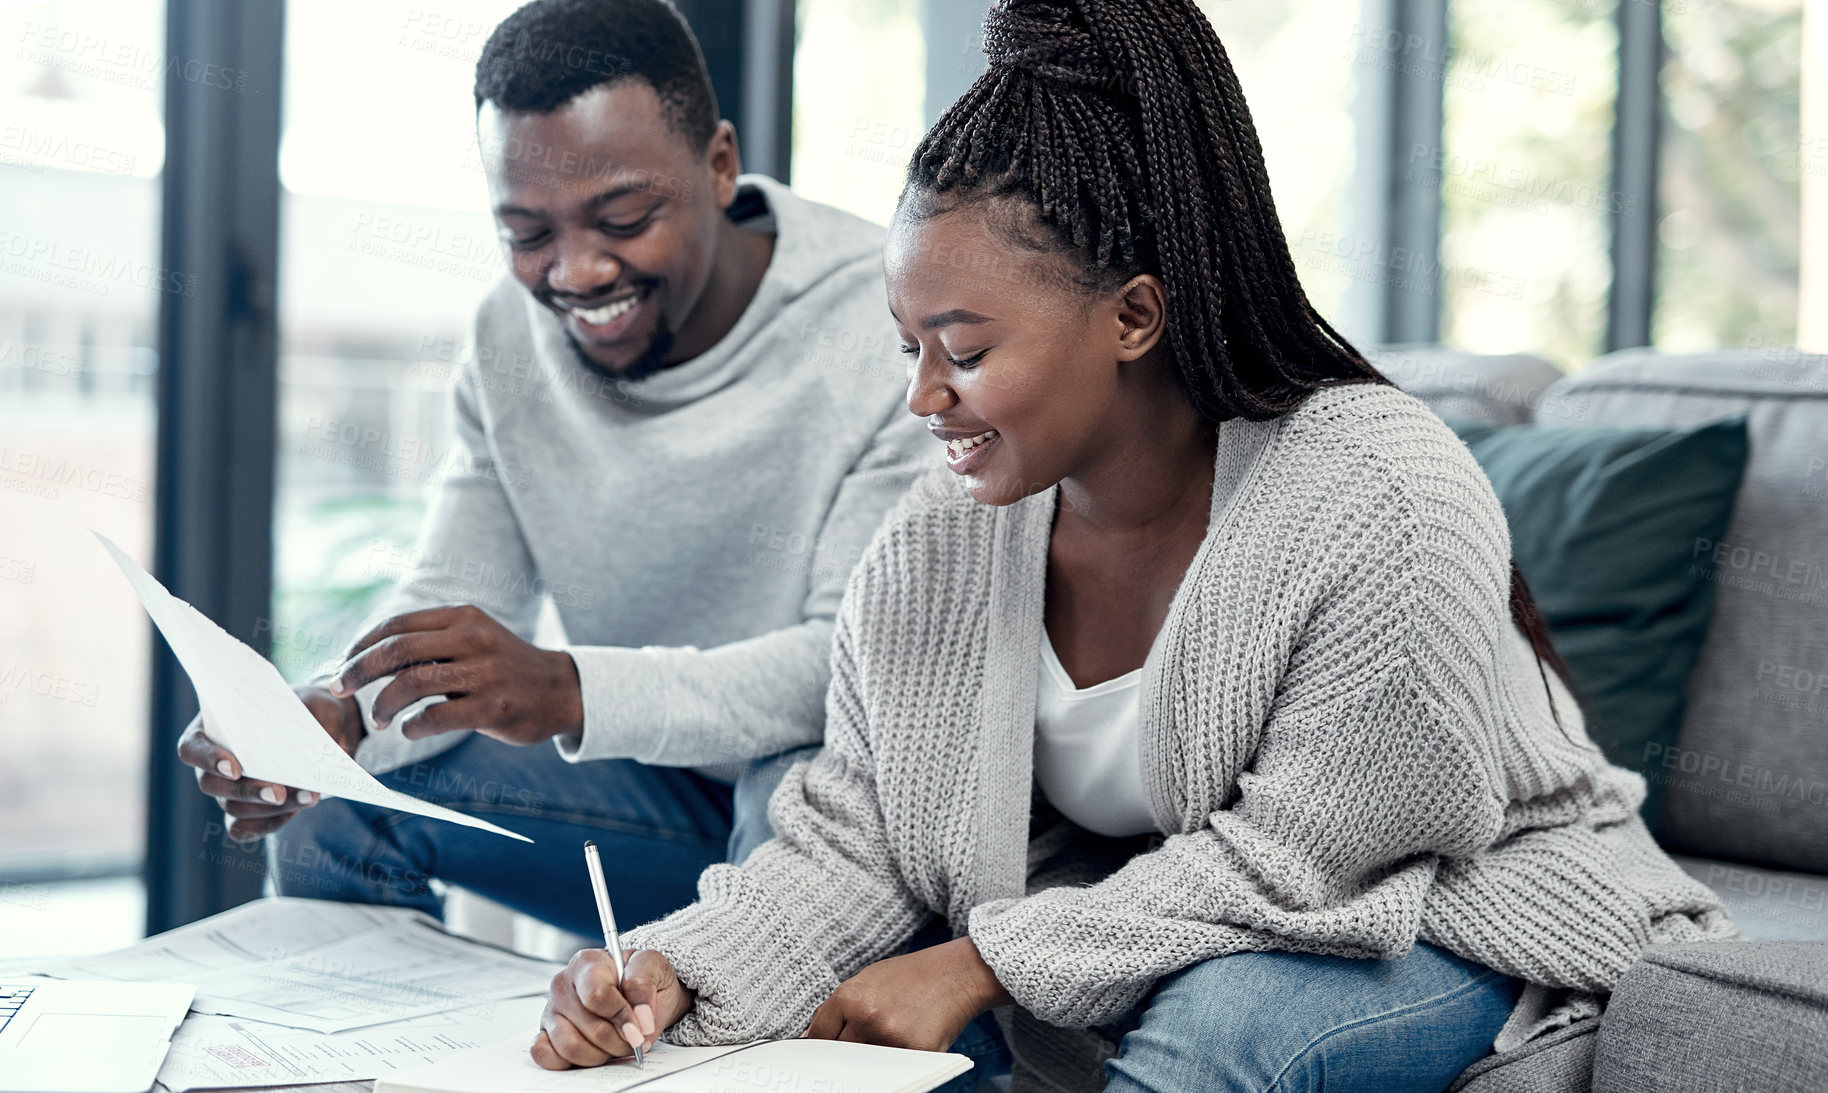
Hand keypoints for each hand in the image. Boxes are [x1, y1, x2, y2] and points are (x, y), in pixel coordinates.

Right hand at [177, 684, 361, 841]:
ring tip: (310, 796)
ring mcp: (226, 791)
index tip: (235, 766)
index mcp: (214, 727)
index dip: (206, 759)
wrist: (326, 728)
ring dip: (270, 808)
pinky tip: (297, 810)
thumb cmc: (309, 709)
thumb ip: (304, 715)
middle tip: (279, 791)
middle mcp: (213, 763)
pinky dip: (270, 823)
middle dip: (247, 791)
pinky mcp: (245, 812)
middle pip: (211, 785)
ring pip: (233, 808)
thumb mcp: (312, 702)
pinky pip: (245, 828)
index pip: (191, 748)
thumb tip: (304, 743)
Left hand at [330, 604, 581, 745]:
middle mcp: (473, 638)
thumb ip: (429, 645)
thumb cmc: (503, 668)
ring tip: (379, 719)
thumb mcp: (471, 641)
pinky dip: (413, 726)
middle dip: (359, 671)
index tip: (342, 665)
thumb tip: (365, 659)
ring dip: (384, 704)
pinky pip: (437, 717)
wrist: (560, 689)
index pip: (397, 625)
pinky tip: (410, 730)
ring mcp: (485, 673)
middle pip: (397, 649)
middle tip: (340, 688)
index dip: (361, 645)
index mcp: (463, 617)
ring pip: (413, 683)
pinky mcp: (493, 707)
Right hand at [533, 949, 694, 1069]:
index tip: (639, 1028)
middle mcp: (564, 985)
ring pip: (571, 1046)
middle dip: (619, 1040)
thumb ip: (643, 985)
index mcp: (587, 962)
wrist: (639, 993)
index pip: (596, 994)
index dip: (621, 1016)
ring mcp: (552, 1011)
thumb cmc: (642, 978)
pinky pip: (546, 1056)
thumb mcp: (652, 967)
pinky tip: (593, 1052)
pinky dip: (573, 1061)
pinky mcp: (545, 1034)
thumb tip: (639, 1018)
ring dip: (602, 1054)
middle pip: (589, 1027)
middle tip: (635, 1038)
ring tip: (616, 1044)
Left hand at [804, 937, 1011, 1051]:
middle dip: (843, 1056)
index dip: (819, 1047)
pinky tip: (904, 1046)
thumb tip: (811, 1037)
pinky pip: (894, 1069)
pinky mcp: (914, 1053)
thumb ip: (838, 1008)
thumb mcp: (868, 980)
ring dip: (869, 1062)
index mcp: (850, 997)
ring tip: (883, 1042)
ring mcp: (890, 1038)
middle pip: (839, 1055)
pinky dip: (895, 1064)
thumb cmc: (911, 976)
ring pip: (865, 1065)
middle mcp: (867, 1018)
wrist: (956, 973)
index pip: (819, 1037)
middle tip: (854, 1051)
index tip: (822, 1055)